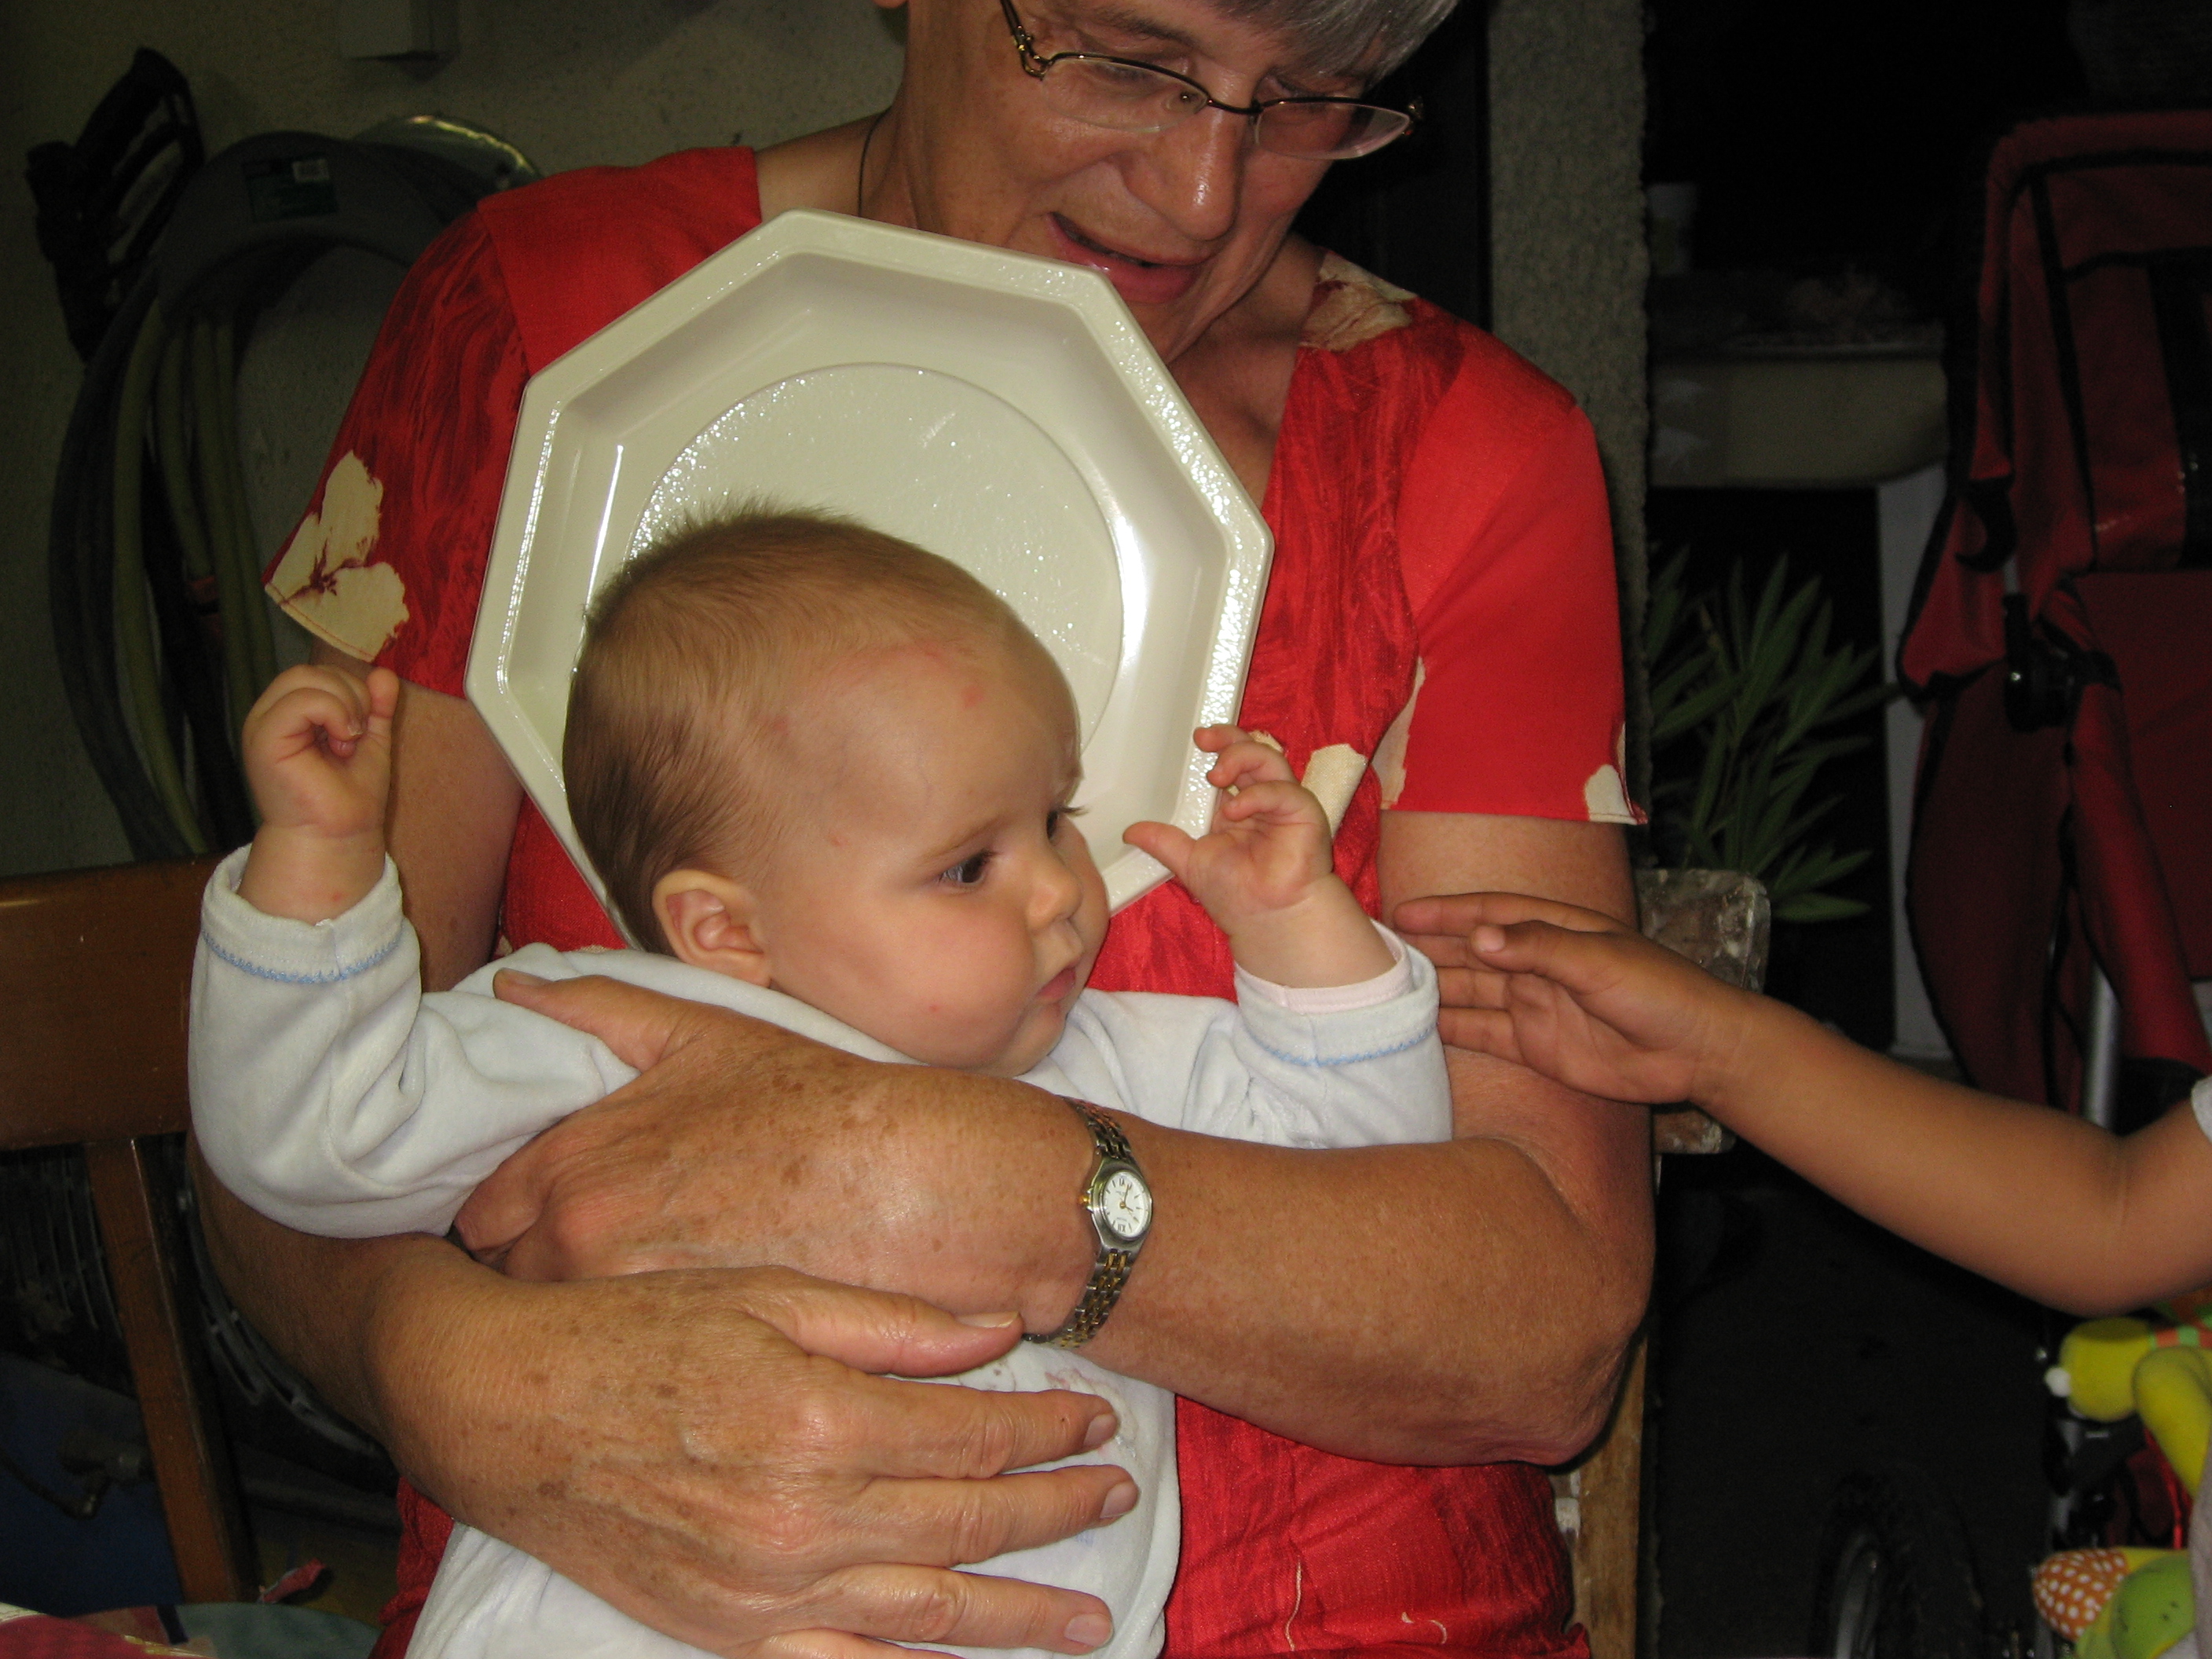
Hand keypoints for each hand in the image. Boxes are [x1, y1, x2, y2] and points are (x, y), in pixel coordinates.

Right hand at [236, 665, 399, 922]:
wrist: (339, 835)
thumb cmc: (349, 794)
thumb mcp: (370, 739)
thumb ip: (375, 706)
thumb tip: (384, 673)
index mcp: (290, 713)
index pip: (318, 673)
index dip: (351, 690)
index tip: (360, 730)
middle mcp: (271, 715)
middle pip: (309, 670)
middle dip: (348, 694)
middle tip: (356, 735)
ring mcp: (263, 725)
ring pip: (304, 677)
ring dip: (343, 705)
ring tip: (347, 742)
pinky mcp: (263, 738)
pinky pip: (299, 700)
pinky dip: (332, 712)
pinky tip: (341, 741)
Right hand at [393, 1260, 1136, 1657]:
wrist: (505, 1407)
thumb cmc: (635, 1333)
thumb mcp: (766, 1295)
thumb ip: (892, 1324)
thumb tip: (1002, 1333)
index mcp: (819, 1422)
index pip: (971, 1436)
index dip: (1047, 1428)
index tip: (1098, 1416)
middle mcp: (801, 1518)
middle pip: (966, 1524)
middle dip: (1055, 1511)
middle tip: (1117, 1495)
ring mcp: (765, 1590)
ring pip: (926, 1611)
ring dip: (1017, 1615)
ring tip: (1087, 1621)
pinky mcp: (727, 1630)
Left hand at [457, 972, 1095, 1332]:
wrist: (913, 1181)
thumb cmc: (814, 1105)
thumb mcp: (701, 1035)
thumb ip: (595, 1007)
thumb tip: (512, 983)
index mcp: (571, 1165)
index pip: (479, 1215)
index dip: (506, 1214)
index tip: (537, 1216)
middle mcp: (579, 1242)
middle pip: (503, 1281)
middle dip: (525, 1272)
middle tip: (581, 1261)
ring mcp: (628, 1309)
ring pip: (557, 1331)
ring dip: (572, 1318)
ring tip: (621, 1302)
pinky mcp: (682, 1361)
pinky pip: (620, 1368)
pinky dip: (629, 1354)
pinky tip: (665, 1336)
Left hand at [1123, 727, 1389, 986]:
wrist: (1267, 920)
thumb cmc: (1238, 896)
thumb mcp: (1191, 862)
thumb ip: (1164, 842)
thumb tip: (1131, 831)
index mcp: (1236, 806)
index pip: (1229, 763)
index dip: (1216, 746)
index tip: (1196, 741)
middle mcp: (1262, 800)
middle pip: (1251, 750)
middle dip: (1228, 738)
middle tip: (1203, 739)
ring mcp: (1284, 804)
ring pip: (1269, 760)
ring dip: (1241, 757)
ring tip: (1216, 774)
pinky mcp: (1303, 813)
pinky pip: (1282, 791)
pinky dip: (1256, 795)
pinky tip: (1235, 810)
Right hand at [1391, 891, 1749, 1106]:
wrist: (1697, 1052)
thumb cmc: (1659, 991)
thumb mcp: (1599, 961)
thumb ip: (1539, 948)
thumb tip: (1479, 937)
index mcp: (1555, 930)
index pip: (1489, 914)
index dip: (1446, 913)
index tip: (1401, 913)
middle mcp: (1537, 965)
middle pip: (1471, 954)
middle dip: (1427, 950)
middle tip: (1374, 953)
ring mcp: (1534, 1006)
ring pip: (1471, 993)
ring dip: (1433, 990)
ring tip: (1383, 991)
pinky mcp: (1536, 1046)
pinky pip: (1484, 1035)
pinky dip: (1452, 1031)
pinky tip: (1417, 1030)